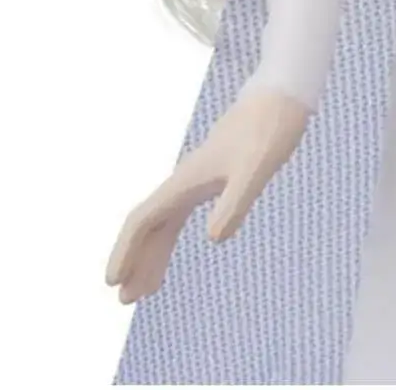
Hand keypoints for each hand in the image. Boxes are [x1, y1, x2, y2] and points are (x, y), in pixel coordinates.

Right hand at [105, 87, 310, 303]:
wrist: (282, 96)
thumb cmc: (269, 130)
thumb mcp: (257, 169)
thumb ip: (236, 202)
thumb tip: (213, 239)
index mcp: (186, 180)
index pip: (144, 220)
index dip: (126, 250)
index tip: (114, 281)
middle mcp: (184, 180)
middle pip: (149, 225)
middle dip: (135, 261)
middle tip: (126, 299)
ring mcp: (197, 178)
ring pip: (164, 222)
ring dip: (151, 254)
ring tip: (146, 290)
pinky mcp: (213, 176)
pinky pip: (180, 213)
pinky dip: (171, 237)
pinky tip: (171, 251)